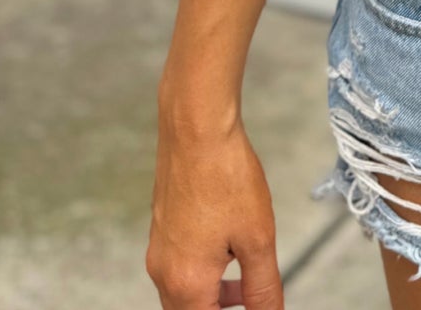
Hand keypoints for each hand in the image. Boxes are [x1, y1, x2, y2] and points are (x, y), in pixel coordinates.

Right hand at [147, 120, 284, 308]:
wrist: (196, 128)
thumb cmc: (226, 177)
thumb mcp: (257, 239)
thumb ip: (263, 288)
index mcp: (186, 284)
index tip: (255, 306)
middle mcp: (163, 273)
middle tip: (250, 301)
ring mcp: (158, 249)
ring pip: (182, 294)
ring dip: (211, 298)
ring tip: (243, 284)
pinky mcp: (160, 228)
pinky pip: (178, 267)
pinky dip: (202, 274)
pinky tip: (227, 250)